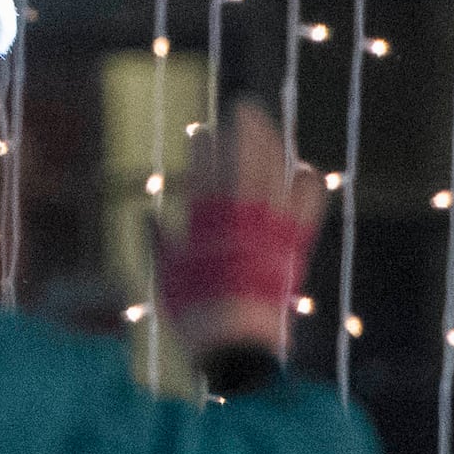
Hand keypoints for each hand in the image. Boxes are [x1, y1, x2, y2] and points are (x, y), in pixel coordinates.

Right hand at [160, 102, 326, 357]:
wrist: (236, 346)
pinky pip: (308, 204)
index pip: (207, 165)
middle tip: (243, 108)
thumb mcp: (163, 276)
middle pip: (248, 156)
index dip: (206, 144)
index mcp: (205, 218)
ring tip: (270, 128)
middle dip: (246, 127)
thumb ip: (157, 239)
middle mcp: (241, 215)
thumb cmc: (193, 314)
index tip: (202, 131)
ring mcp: (271, 228)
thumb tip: (145, 213)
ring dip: (275, 145)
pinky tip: (303, 169)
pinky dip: (307, 182)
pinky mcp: (294, 244)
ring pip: (279, 171)